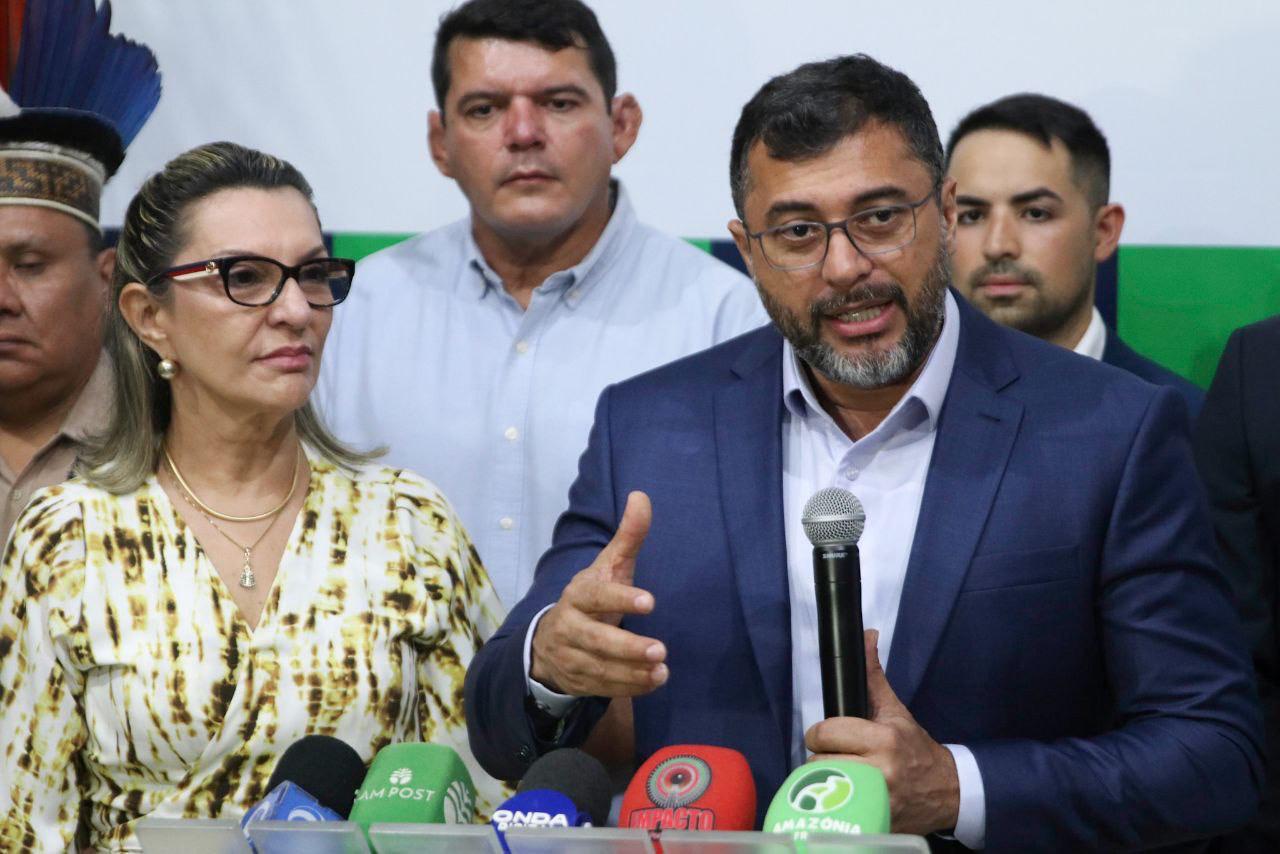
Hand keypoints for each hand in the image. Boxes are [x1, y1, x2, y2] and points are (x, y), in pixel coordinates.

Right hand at [530, 491, 667, 696]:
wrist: (550, 640)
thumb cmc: (592, 597)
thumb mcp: (608, 567)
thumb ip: (628, 537)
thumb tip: (642, 495)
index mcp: (578, 594)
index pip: (595, 596)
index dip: (620, 599)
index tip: (650, 602)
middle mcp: (570, 626)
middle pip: (595, 639)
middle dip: (627, 646)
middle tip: (660, 649)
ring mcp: (571, 656)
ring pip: (600, 667)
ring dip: (632, 672)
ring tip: (663, 669)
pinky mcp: (578, 680)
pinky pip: (603, 687)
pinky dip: (629, 687)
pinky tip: (654, 681)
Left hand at [805, 630, 959, 834]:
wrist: (947, 793)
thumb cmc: (916, 750)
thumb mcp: (895, 711)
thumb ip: (873, 677)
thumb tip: (867, 636)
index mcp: (884, 739)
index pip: (827, 732)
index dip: (822, 734)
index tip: (829, 736)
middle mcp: (880, 770)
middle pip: (820, 762)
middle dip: (823, 757)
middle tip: (837, 756)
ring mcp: (877, 800)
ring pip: (825, 787)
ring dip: (826, 782)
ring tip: (842, 776)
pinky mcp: (874, 820)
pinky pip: (836, 810)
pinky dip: (836, 804)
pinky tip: (846, 796)